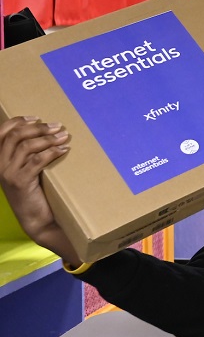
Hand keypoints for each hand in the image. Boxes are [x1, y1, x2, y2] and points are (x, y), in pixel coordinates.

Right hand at [0, 117, 78, 263]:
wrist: (36, 219)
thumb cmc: (35, 191)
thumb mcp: (26, 169)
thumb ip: (28, 154)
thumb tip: (47, 131)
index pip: (2, 132)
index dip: (19, 121)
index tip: (38, 117)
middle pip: (16, 135)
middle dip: (39, 128)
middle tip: (58, 126)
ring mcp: (7, 174)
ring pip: (27, 146)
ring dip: (49, 138)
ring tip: (64, 136)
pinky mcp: (20, 182)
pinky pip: (37, 160)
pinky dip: (52, 152)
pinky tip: (64, 150)